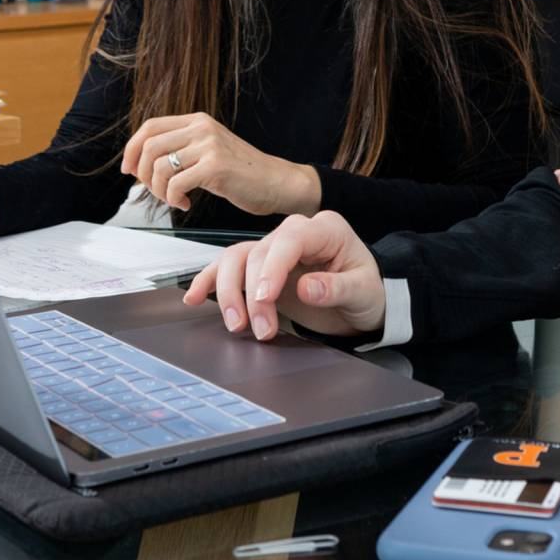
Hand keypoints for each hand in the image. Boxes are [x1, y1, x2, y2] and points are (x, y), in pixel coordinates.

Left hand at [121, 112, 320, 215]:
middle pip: (149, 147)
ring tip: (174, 199)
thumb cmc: (241, 173)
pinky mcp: (215, 166)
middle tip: (154, 192)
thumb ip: (181, 149)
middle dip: (142, 175)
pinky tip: (185, 204)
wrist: (275, 182)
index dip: (132, 149)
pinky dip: (173, 198)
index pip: (150, 126)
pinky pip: (175, 184)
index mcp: (197, 121)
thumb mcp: (208, 151)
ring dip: (158, 191)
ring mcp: (209, 145)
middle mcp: (201, 128)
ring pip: (159, 167)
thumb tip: (140, 163)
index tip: (128, 171)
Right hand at [183, 212, 384, 340]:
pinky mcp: (259, 267)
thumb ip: (337, 288)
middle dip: (253, 294)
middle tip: (261, 331)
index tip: (265, 298)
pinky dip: (208, 280)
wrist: (363, 301)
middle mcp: (295, 233)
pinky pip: (227, 266)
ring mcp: (274, 248)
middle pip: (258, 252)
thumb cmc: (367, 291)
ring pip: (236, 258)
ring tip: (236, 326)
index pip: (290, 240)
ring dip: (228, 292)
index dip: (273, 267)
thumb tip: (307, 288)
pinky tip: (192, 298)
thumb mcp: (364, 292)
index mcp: (325, 229)